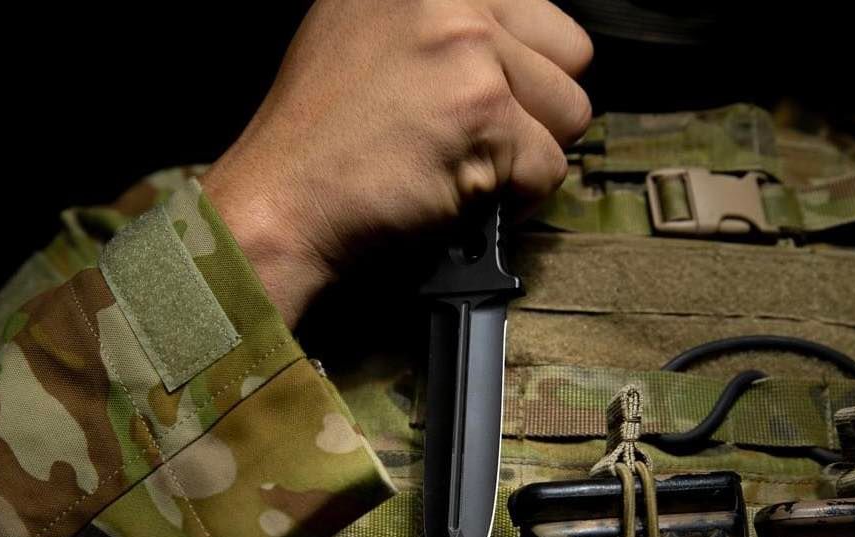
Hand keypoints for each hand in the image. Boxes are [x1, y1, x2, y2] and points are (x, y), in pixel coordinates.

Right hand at [200, 0, 592, 325]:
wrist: (282, 200)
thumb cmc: (320, 140)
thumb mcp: (365, 33)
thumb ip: (441, 23)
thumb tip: (513, 43)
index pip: (543, 16)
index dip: (525, 71)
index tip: (491, 101)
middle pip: (572, 58)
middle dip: (537, 110)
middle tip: (474, 138)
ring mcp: (470, 53)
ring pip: (569, 114)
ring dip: (527, 155)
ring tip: (461, 164)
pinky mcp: (484, 115)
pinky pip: (548, 169)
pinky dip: (514, 198)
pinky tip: (457, 192)